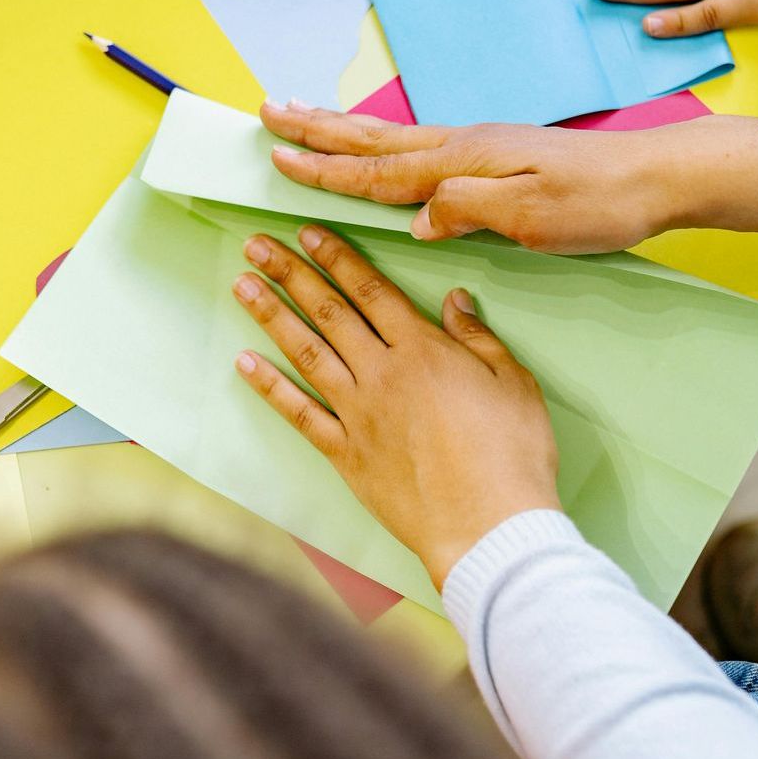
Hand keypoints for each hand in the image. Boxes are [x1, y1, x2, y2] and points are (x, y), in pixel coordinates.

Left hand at [231, 225, 558, 587]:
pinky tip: (246, 364)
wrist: (488, 525)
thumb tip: (456, 300)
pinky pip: (300, 414)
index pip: (371, 290)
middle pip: (330, 312)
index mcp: (424, 351)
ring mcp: (359, 415)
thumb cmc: (512, 456)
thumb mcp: (515, 383)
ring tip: (243, 285)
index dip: (338, 257)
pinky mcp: (347, 456)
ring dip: (271, 316)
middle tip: (257, 245)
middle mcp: (382, 375)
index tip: (309, 234)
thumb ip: (479, 339)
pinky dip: (270, 388)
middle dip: (291, 273)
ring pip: (307, 353)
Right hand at [263, 99, 757, 251]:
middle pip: (375, 141)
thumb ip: (466, 209)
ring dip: (344, 132)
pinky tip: (382, 151)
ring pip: (394, 140)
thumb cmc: (598, 202)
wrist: (655, 178)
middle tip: (268, 113)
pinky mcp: (497, 158)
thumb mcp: (531, 215)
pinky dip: (385, 147)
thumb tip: (412, 217)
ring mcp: (480, 149)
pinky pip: (421, 149)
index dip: (326, 169)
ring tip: (305, 119)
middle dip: (319, 132)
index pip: (378, 169)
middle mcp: (464, 147)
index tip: (278, 159)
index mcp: (463, 161)